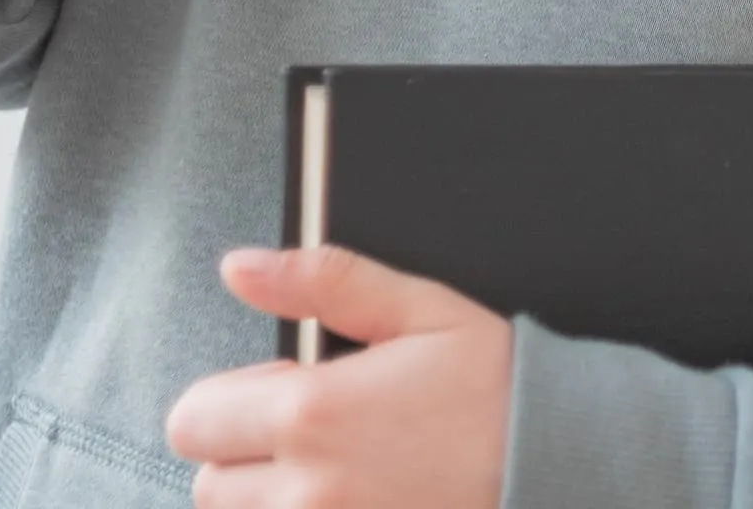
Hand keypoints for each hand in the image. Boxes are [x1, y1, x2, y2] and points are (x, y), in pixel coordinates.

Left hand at [166, 244, 514, 508]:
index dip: (233, 398)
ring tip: (341, 474)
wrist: (559, 464)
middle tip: (318, 436)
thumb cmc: (497, 389)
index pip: (193, 419)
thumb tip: (241, 267)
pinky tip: (355, 501)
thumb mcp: (419, 310)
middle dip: (246, 455)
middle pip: (209, 484)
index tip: (287, 392)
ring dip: (273, 500)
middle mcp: (307, 490)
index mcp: (312, 412)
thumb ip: (322, 281)